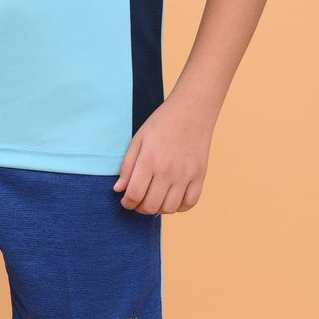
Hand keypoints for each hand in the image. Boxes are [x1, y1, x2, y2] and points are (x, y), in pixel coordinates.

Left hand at [113, 98, 212, 214]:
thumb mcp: (138, 140)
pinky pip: (189, 203)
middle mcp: (167, 171)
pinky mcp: (200, 176)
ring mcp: (185, 175)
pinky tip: (172, 197)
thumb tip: (118, 189)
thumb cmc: (162, 123)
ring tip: (155, 198)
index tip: (126, 201)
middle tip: (139, 200)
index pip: (134, 195)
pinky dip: (179, 206)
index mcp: (149, 161)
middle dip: (140, 208)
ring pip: (169, 209)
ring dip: (159, 208)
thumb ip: (127, 166)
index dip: (127, 203)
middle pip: (151, 206)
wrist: (192, 110)